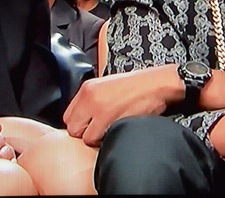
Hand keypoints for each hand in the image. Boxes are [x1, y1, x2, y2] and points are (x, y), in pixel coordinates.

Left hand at [64, 64, 181, 145]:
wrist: (156, 84)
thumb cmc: (137, 87)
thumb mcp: (108, 86)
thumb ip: (92, 100)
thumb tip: (84, 118)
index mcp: (87, 88)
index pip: (68, 114)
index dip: (79, 124)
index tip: (88, 126)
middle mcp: (89, 96)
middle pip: (72, 127)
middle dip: (84, 133)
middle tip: (99, 131)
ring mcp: (98, 107)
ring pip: (83, 136)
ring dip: (95, 138)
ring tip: (109, 131)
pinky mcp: (108, 117)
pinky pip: (95, 139)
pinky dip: (104, 140)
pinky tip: (115, 131)